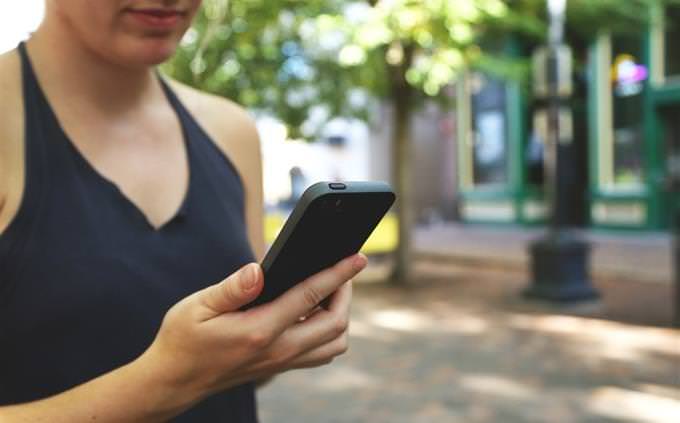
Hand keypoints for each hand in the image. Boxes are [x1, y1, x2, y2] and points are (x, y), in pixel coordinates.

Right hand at [139, 253, 365, 403]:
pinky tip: (313, 311)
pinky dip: (329, 331)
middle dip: (345, 293)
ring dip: (341, 316)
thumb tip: (258, 269)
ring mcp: (282, 362)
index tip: (357, 258)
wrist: (175, 380)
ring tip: (331, 290)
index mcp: (259, 330)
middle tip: (341, 269)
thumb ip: (231, 288)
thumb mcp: (197, 306)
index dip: (338, 274)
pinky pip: (320, 353)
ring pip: (334, 344)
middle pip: (335, 324)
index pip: (311, 297)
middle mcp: (278, 351)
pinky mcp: (281, 366)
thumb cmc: (183, 338)